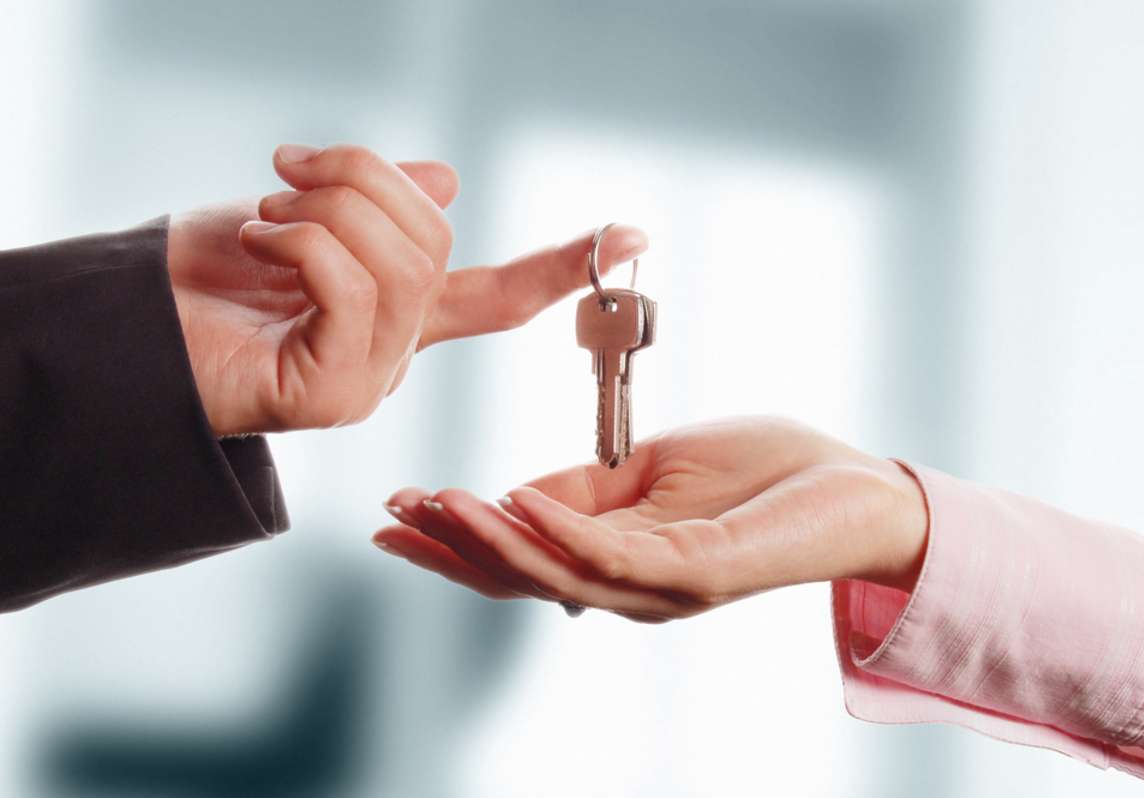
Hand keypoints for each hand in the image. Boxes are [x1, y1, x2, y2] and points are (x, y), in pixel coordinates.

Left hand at [168, 143, 647, 435]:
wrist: (118, 330)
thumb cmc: (198, 281)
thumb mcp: (294, 216)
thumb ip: (372, 207)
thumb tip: (445, 182)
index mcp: (398, 317)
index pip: (499, 294)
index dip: (563, 263)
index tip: (634, 234)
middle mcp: (396, 356)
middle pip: (439, 246)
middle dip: (361, 182)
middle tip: (288, 170)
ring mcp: (368, 381)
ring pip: (401, 262)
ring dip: (323, 209)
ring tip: (264, 216)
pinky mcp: (332, 396)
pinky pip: (353, 288)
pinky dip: (301, 241)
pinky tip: (257, 243)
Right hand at [374, 417, 928, 621]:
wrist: (855, 486)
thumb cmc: (764, 474)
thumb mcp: (653, 466)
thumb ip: (583, 487)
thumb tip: (510, 495)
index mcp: (618, 558)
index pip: (520, 555)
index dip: (457, 535)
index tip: (398, 506)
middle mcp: (631, 586)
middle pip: (522, 577)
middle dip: (451, 548)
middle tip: (390, 516)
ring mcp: (662, 586)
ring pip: (554, 572)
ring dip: (488, 539)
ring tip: (435, 503)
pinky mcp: (696, 572)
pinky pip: (613, 553)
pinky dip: (558, 528)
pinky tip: (514, 499)